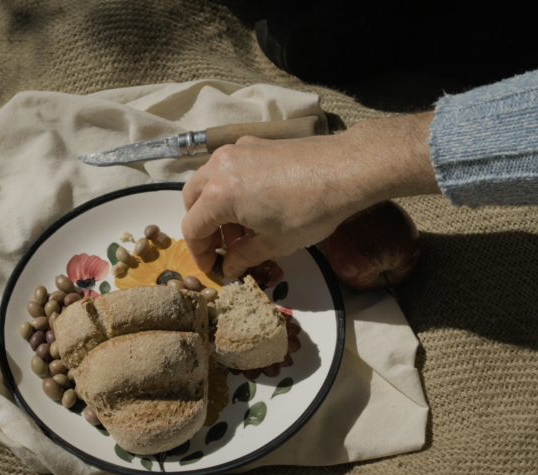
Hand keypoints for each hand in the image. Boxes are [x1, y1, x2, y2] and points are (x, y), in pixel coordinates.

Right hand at [181, 112, 439, 276]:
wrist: (345, 169)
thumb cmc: (309, 210)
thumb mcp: (274, 243)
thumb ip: (243, 257)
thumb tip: (229, 267)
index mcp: (219, 195)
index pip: (192, 229)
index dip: (199, 253)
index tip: (212, 266)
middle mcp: (219, 167)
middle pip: (192, 200)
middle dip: (203, 227)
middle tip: (223, 247)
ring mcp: (236, 151)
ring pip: (208, 181)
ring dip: (215, 207)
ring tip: (242, 229)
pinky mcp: (253, 143)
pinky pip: (228, 168)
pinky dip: (230, 188)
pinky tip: (255, 205)